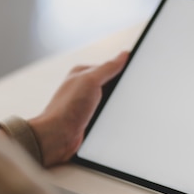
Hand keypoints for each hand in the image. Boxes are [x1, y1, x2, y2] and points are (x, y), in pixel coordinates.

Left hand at [28, 51, 128, 166]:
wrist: (57, 137)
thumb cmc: (66, 108)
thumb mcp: (90, 81)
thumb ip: (108, 68)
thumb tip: (123, 55)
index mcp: (82, 74)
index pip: (109, 67)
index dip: (123, 70)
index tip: (136, 74)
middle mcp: (84, 88)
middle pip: (112, 85)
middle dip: (121, 90)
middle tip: (129, 94)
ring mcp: (88, 105)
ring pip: (111, 101)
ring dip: (116, 106)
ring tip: (118, 110)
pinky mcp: (91, 120)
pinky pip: (108, 115)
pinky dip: (113, 118)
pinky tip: (115, 120)